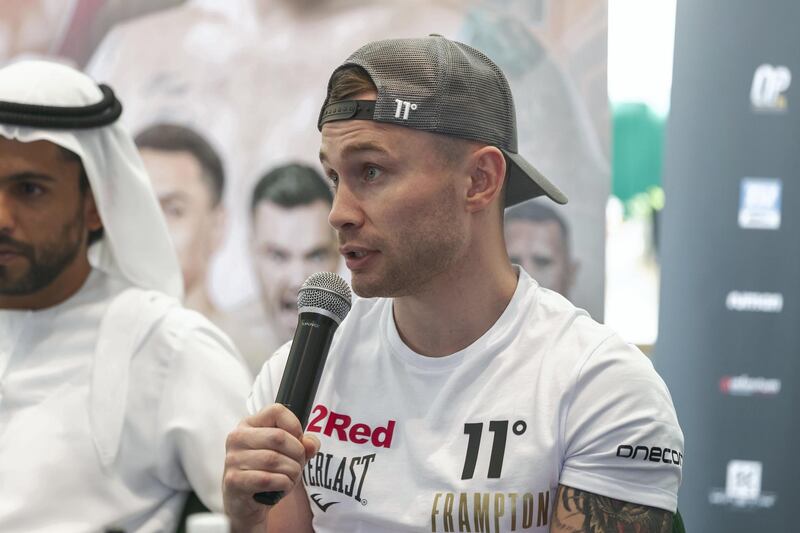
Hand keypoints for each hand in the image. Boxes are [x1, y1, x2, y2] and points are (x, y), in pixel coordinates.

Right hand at [223, 404, 319, 530]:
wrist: (245, 504)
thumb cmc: (266, 473)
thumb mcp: (287, 454)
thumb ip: (303, 445)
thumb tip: (311, 444)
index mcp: (249, 424)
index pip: (276, 411)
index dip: (295, 426)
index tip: (298, 441)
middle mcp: (237, 438)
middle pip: (278, 436)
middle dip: (297, 453)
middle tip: (298, 464)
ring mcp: (233, 459)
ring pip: (274, 460)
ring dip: (292, 471)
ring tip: (291, 477)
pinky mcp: (233, 480)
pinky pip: (268, 479)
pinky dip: (283, 484)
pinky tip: (283, 486)